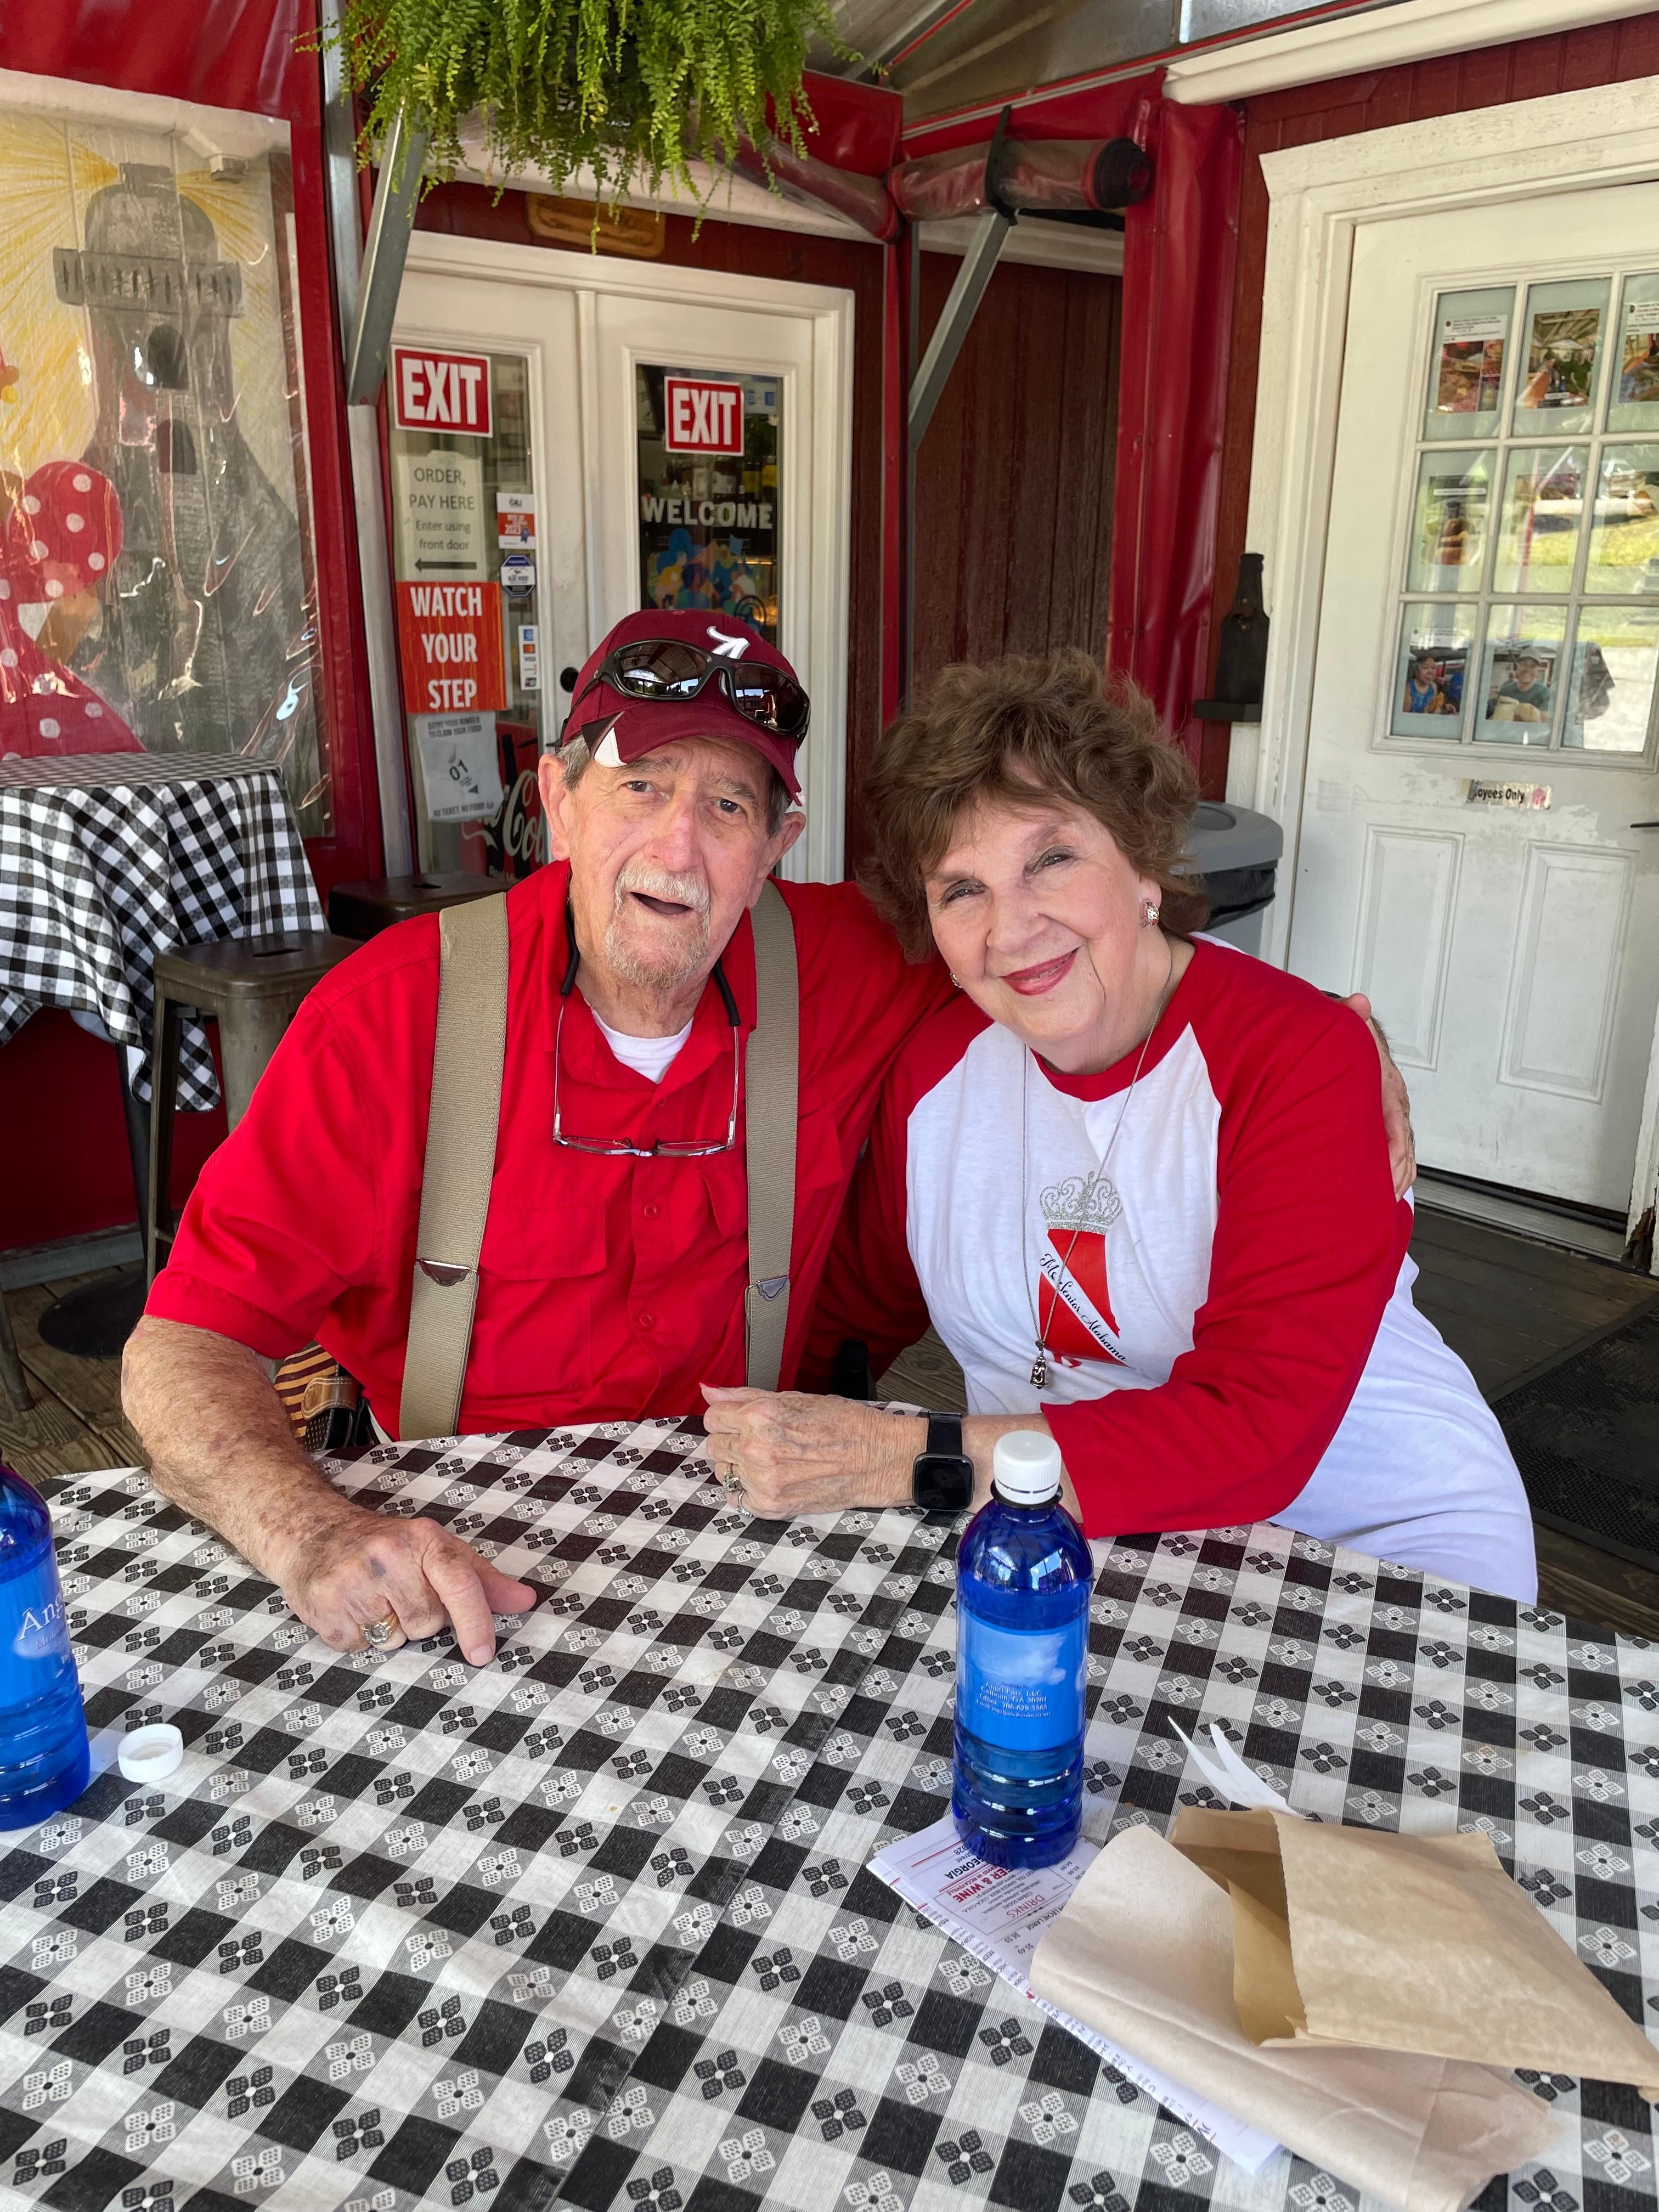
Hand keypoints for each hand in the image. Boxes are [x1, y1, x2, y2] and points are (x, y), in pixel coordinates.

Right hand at [275, 1503, 534, 1664]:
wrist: (312, 1532)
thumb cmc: (386, 1545)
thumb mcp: (436, 1550)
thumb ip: (483, 1580)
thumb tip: (526, 1601)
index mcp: (424, 1539)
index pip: (459, 1582)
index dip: (475, 1620)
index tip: (482, 1654)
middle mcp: (389, 1555)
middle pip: (427, 1623)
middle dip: (418, 1618)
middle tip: (397, 1593)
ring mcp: (353, 1579)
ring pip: (394, 1640)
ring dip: (388, 1630)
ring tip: (371, 1599)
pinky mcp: (324, 1605)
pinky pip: (359, 1648)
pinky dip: (357, 1637)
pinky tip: (349, 1609)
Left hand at [701, 1386, 919, 1517]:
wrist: (878, 1458)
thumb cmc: (842, 1423)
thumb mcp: (794, 1398)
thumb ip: (744, 1395)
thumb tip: (707, 1390)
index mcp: (760, 1417)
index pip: (712, 1417)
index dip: (727, 1417)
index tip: (741, 1421)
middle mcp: (756, 1449)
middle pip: (713, 1446)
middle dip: (732, 1441)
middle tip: (760, 1441)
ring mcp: (762, 1481)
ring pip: (723, 1473)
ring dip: (738, 1466)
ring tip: (769, 1461)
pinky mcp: (771, 1506)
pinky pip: (737, 1498)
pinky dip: (749, 1490)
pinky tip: (772, 1479)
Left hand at [1342, 990, 1415, 1197]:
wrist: (1351, 1044)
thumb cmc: (1350, 1046)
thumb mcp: (1351, 1033)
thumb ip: (1352, 1019)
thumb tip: (1358, 1002)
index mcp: (1389, 1089)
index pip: (1397, 1123)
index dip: (1394, 1150)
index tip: (1387, 1172)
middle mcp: (1395, 1108)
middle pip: (1404, 1147)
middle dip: (1397, 1176)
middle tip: (1384, 1200)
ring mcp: (1392, 1120)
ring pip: (1403, 1156)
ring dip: (1397, 1181)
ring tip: (1385, 1206)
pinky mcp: (1383, 1130)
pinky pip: (1395, 1156)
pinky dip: (1394, 1177)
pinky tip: (1384, 1198)